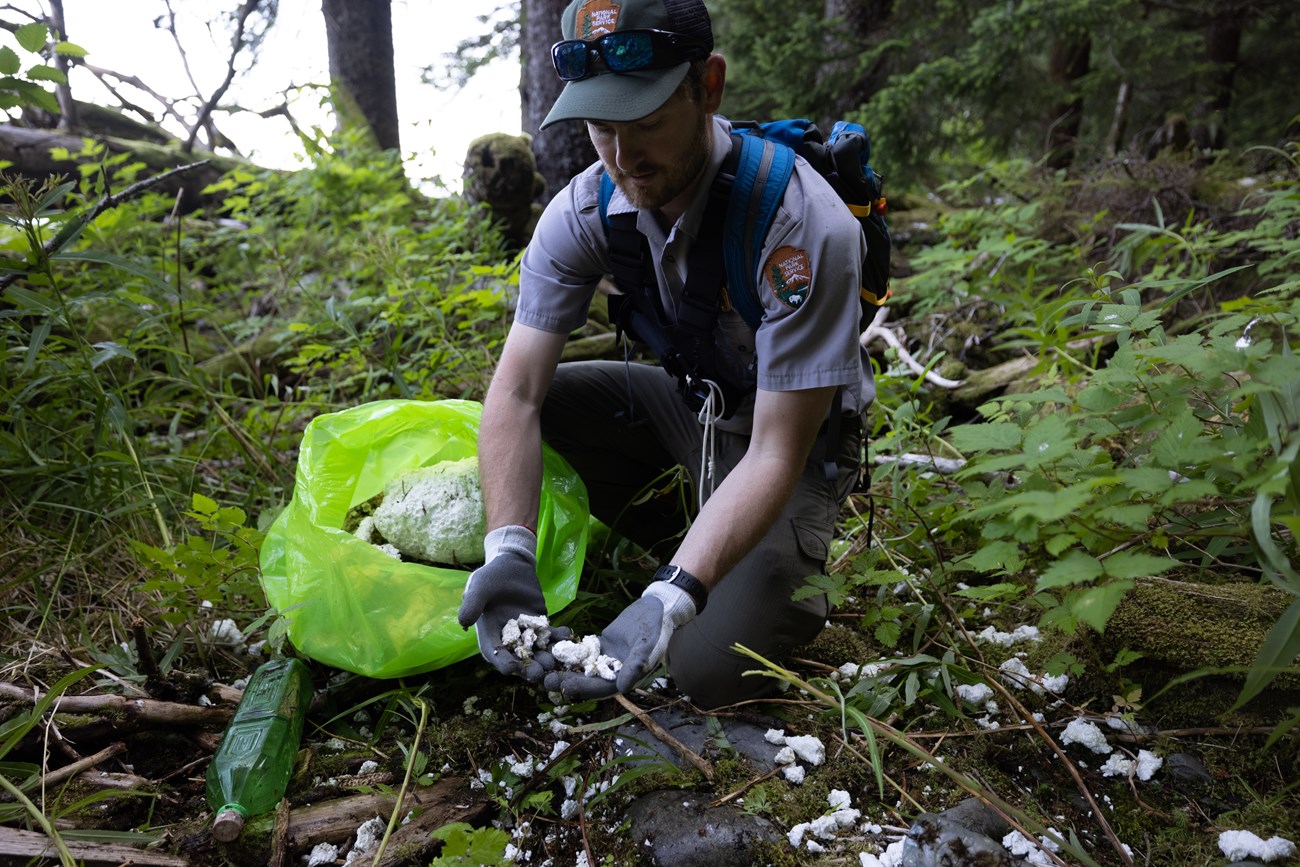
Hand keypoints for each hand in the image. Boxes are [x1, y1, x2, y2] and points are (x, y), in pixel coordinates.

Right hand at [458, 526, 568, 682]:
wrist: (511, 565)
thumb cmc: (490, 577)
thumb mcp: (479, 587)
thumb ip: (472, 604)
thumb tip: (464, 622)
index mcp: (489, 635)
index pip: (495, 654)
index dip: (502, 663)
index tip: (512, 669)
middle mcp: (507, 640)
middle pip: (518, 658)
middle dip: (528, 668)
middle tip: (540, 674)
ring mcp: (526, 635)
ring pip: (537, 651)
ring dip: (547, 657)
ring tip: (557, 661)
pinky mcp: (541, 626)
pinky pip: (550, 635)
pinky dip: (558, 637)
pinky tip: (567, 634)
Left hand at [544, 580, 696, 699]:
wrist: (658, 608)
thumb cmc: (657, 629)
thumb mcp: (648, 646)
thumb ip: (635, 666)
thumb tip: (622, 688)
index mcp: (625, 678)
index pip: (600, 688)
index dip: (581, 688)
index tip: (563, 686)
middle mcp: (613, 672)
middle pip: (585, 680)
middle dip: (565, 679)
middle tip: (544, 678)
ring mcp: (604, 659)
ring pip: (580, 666)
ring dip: (562, 666)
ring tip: (541, 663)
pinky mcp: (600, 645)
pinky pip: (581, 649)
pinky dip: (567, 648)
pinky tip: (549, 644)